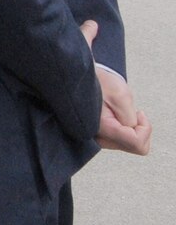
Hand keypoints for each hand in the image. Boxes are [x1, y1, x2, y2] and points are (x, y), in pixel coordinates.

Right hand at [83, 21, 151, 154]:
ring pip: (131, 144)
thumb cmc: (98, 82)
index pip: (137, 143)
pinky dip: (128, 130)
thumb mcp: (121, 95)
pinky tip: (118, 116)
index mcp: (102, 128)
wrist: (80, 78)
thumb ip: (131, 118)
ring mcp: (99, 139)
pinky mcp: (101, 137)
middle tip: (131, 111)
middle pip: (136, 146)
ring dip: (133, 129)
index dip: (144, 128)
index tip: (138, 112)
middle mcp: (98, 138)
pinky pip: (125, 141)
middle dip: (139, 129)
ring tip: (121, 111)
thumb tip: (134, 131)